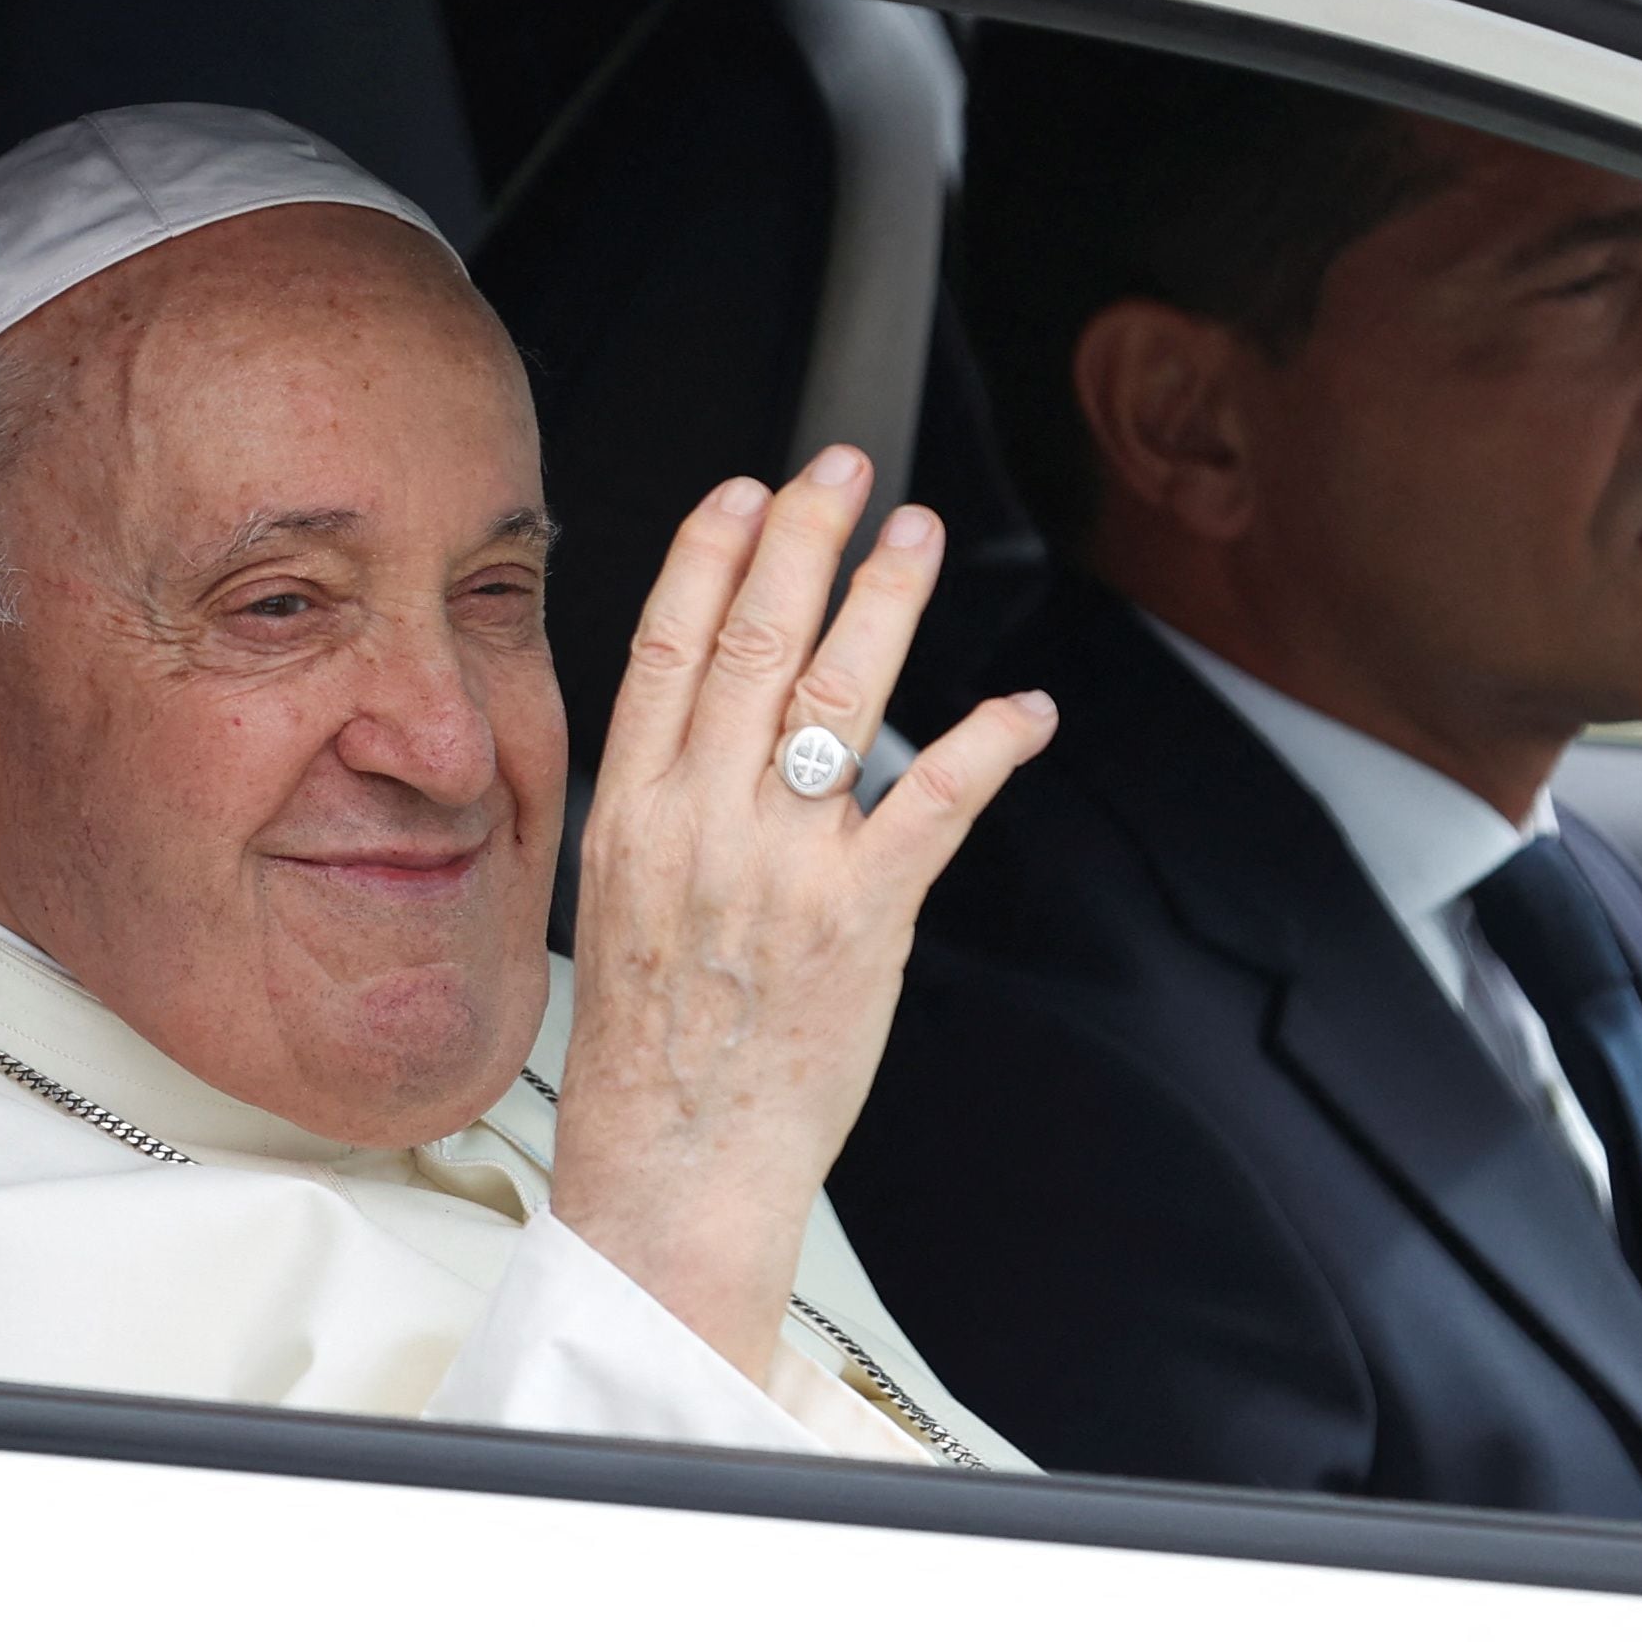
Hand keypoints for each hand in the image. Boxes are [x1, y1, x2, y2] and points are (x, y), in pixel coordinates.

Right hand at [548, 444, 1056, 1383]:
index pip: (665, 646)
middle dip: (804, 539)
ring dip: (884, 600)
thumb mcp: (618, 906)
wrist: (672, 1169)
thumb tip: (709, 727)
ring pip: (836, 694)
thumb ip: (665, 808)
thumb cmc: (651, 1054)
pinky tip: (1022, 706)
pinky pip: (934, 799)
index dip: (709, 554)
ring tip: (913, 537)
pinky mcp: (861, 918)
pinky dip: (987, 740)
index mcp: (632, 815)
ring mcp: (783, 865)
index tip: (746, 493)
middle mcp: (701, 823)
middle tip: (843, 471)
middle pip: (751, 640)